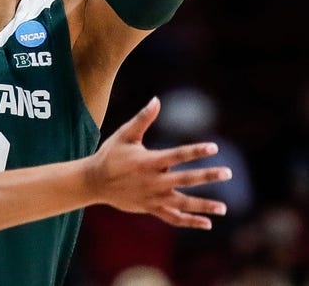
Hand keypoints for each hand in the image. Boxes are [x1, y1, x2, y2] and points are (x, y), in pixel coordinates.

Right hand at [87, 97, 230, 228]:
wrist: (94, 181)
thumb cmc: (110, 154)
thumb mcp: (124, 134)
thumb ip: (143, 119)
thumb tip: (156, 100)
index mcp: (148, 161)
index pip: (177, 155)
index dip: (196, 151)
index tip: (214, 147)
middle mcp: (153, 181)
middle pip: (185, 179)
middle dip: (208, 176)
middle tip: (228, 173)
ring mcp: (153, 197)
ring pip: (183, 204)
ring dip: (204, 205)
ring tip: (224, 208)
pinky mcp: (151, 208)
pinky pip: (173, 218)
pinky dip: (190, 221)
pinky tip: (207, 223)